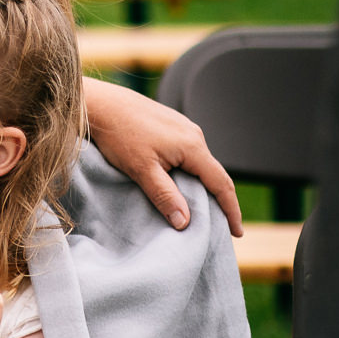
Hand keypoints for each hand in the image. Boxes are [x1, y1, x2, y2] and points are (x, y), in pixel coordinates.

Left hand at [84, 78, 243, 236]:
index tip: (237, 232)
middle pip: (214, 174)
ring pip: (200, 164)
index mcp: (193, 146)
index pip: (221, 183)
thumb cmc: (119, 135)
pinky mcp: (171, 127)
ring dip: (203, 187)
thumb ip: (164, 195)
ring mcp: (183, 129)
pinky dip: (190, 174)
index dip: (231, 210)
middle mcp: (194, 135)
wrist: (101, 104)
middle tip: (221, 227)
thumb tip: (185, 222)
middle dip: (219, 201)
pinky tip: (181, 184)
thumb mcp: (141, 170)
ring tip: (201, 210)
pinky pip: (188, 155)